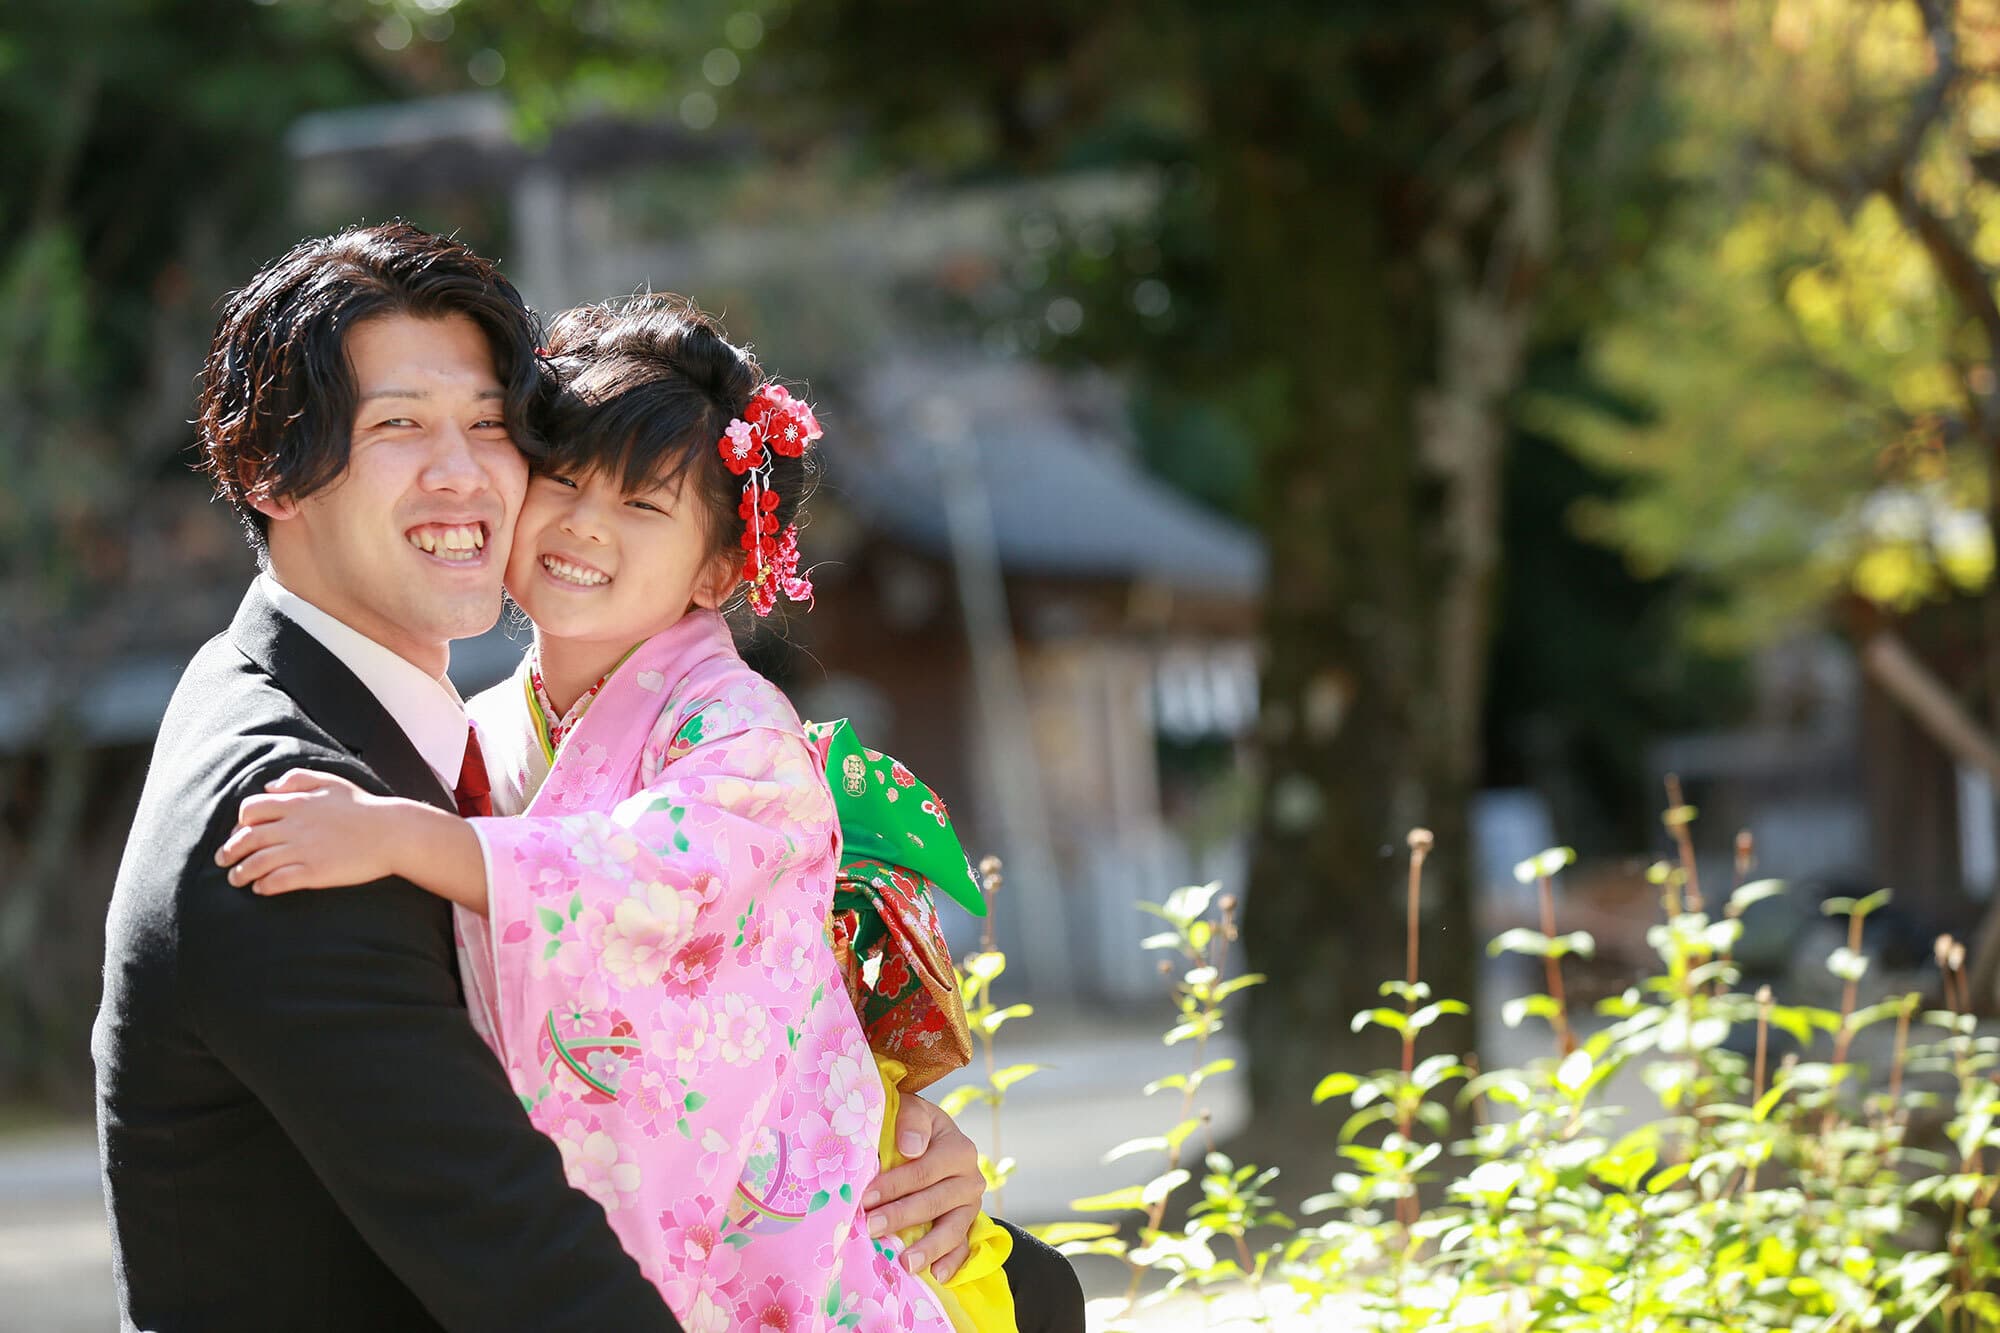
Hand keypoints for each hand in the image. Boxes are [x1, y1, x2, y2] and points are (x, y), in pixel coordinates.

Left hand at [217, 769, 397, 894]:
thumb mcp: (332, 782)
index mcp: (297, 803)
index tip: (239, 833)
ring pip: (257, 863)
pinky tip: (261, 889)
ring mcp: (303, 850)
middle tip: (224, 861)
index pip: (250, 810)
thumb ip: (298, 779)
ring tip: (236, 879)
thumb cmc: (364, 807)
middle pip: (247, 839)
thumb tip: (269, 787)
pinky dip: (263, 886)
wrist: (392, 833)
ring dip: (241, 873)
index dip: (239, 823)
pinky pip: (277, 881)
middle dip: (229, 852)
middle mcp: (295, 826)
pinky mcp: (314, 872)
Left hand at [862, 1091, 983, 1282]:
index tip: (865, 1197)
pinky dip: (953, 1263)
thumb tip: (912, 1148)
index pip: (924, 1170)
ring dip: (928, 1247)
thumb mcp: (912, 1111)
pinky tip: (936, 1276)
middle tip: (871, 1227)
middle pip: (934, 1201)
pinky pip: (964, 1246)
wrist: (931, 1140)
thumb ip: (911, 1120)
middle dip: (901, 1216)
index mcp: (957, 1147)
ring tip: (905, 1263)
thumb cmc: (912, 1128)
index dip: (894, 1184)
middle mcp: (970, 1177)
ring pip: (952, 1228)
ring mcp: (971, 1205)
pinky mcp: (969, 1225)